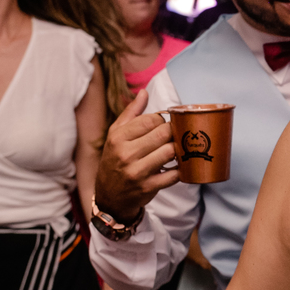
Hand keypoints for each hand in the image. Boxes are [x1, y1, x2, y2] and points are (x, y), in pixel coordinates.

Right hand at [94, 89, 180, 223]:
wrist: (109, 197)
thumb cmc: (115, 160)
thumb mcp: (116, 135)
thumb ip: (131, 113)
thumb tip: (144, 92)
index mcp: (118, 137)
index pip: (152, 119)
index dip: (163, 121)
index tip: (164, 126)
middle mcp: (126, 154)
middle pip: (164, 134)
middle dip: (173, 134)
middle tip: (173, 137)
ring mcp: (137, 172)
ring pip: (170, 152)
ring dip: (178, 151)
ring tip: (175, 150)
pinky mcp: (148, 187)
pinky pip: (174, 174)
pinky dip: (179, 170)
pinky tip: (176, 167)